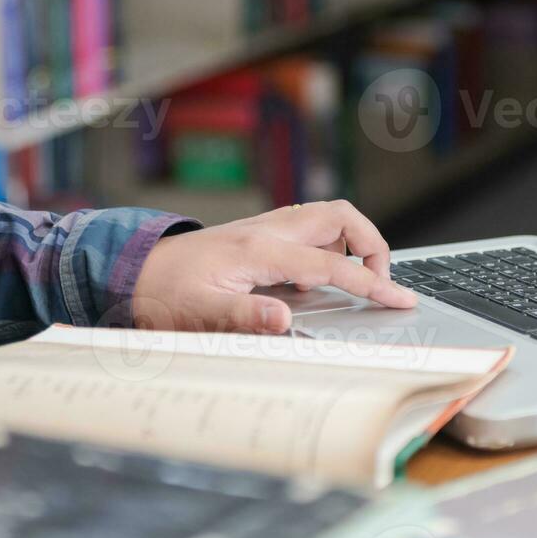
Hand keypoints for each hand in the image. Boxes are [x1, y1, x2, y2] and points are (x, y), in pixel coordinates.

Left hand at [130, 201, 416, 334]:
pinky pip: (308, 229)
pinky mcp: (259, 234)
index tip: (400, 299)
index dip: (372, 284)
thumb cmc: (165, 293)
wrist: (136, 269)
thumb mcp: (201, 314)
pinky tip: (312, 282)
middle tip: (378, 281)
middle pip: (341, 216)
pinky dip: (327, 246)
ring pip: (327, 217)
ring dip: (351, 242)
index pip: (333, 264)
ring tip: (353, 281)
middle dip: (372, 244)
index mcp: (261, 250)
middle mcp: (268, 230)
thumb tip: (283, 321)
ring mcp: (265, 228)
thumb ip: (244, 316)